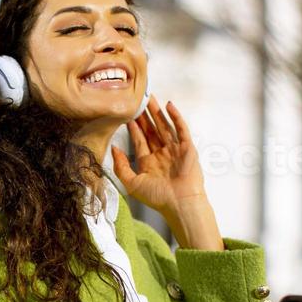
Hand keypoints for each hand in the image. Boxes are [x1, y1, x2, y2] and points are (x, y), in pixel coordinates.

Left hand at [111, 97, 206, 217]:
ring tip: (150, 98)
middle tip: (137, 100)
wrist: (180, 204)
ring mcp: (175, 150)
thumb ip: (121, 166)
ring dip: (157, 112)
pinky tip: (169, 105)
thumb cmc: (157, 197)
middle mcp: (162, 154)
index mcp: (149, 163)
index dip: (133, 128)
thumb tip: (114, 148)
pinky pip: (182, 129)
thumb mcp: (132, 183)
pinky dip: (176, 117)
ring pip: (165, 126)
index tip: (125, 115)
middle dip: (144, 116)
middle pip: (152, 130)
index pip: (140, 141)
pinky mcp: (188, 148)